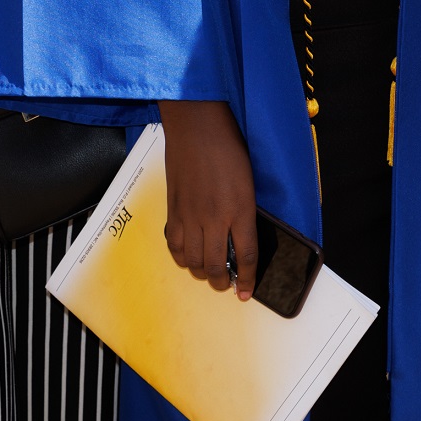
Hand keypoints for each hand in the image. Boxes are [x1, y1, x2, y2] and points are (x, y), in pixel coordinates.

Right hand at [158, 100, 255, 299]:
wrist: (197, 127)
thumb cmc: (229, 147)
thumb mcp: (248, 181)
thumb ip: (245, 211)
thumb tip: (241, 236)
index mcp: (241, 209)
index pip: (246, 256)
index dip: (248, 279)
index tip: (247, 293)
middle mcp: (215, 218)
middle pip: (216, 266)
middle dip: (222, 282)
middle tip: (227, 283)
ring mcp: (190, 216)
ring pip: (193, 262)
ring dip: (201, 273)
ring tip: (208, 271)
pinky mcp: (172, 210)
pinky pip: (174, 246)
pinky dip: (181, 257)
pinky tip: (187, 255)